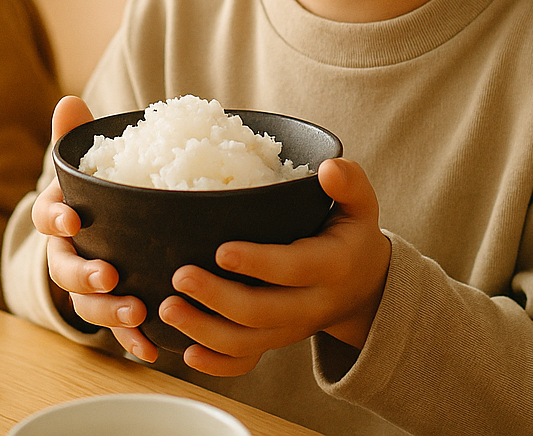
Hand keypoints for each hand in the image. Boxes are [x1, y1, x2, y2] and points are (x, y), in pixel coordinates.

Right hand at [33, 97, 155, 359]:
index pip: (48, 217)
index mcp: (62, 217)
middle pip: (65, 270)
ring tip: (137, 312)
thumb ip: (78, 138)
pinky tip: (151, 348)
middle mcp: (69, 254)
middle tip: (110, 276)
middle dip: (85, 276)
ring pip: (88, 305)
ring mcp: (89, 285)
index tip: (73, 219)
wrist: (106, 229)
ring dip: (110, 312)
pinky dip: (131, 340)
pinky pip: (117, 329)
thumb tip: (70, 101)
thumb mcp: (89, 164)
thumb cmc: (97, 194)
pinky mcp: (113, 307)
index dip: (57, 218)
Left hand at [160, 157, 390, 377]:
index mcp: (332, 267)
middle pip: (262, 312)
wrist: (363, 288)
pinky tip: (186, 353)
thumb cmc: (352, 237)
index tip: (221, 251)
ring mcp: (291, 330)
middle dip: (218, 298)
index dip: (258, 263)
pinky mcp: (275, 342)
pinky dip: (215, 364)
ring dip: (204, 331)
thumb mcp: (362, 207)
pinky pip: (245, 363)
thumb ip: (350, 183)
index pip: (294, 269)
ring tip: (168, 308)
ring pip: (247, 343)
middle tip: (180, 277)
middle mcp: (311, 305)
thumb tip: (329, 167)